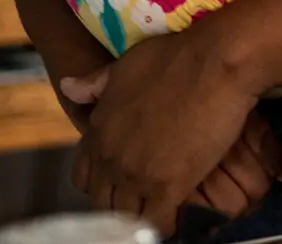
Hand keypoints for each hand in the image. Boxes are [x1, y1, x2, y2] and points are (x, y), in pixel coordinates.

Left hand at [65, 23, 266, 233]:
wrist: (215, 61)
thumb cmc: (175, 56)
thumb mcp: (126, 64)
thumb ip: (96, 83)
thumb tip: (67, 87)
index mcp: (98, 129)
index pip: (83, 176)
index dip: (101, 181)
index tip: (120, 181)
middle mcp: (110, 157)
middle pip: (104, 201)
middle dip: (121, 203)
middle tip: (144, 199)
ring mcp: (136, 174)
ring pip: (127, 216)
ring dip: (141, 216)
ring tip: (159, 212)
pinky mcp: (167, 186)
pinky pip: (156, 223)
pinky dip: (164, 225)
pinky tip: (176, 217)